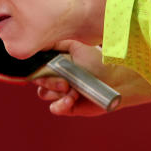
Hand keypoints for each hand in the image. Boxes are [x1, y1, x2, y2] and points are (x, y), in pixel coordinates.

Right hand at [32, 40, 150, 115]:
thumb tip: (38, 42)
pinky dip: (60, 104)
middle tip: (64, 82)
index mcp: (54, 62)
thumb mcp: (75, 45)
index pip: (35, 64)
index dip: (34, 66)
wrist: (115, 79)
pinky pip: (55, 108)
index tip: (41, 66)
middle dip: (49, 81)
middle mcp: (55, 77)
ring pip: (44, 94)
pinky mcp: (67, 106)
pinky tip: (71, 99)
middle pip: (37, 80)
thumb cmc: (97, 61)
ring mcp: (60, 93)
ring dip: (56, 92)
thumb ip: (55, 42)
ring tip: (72, 90)